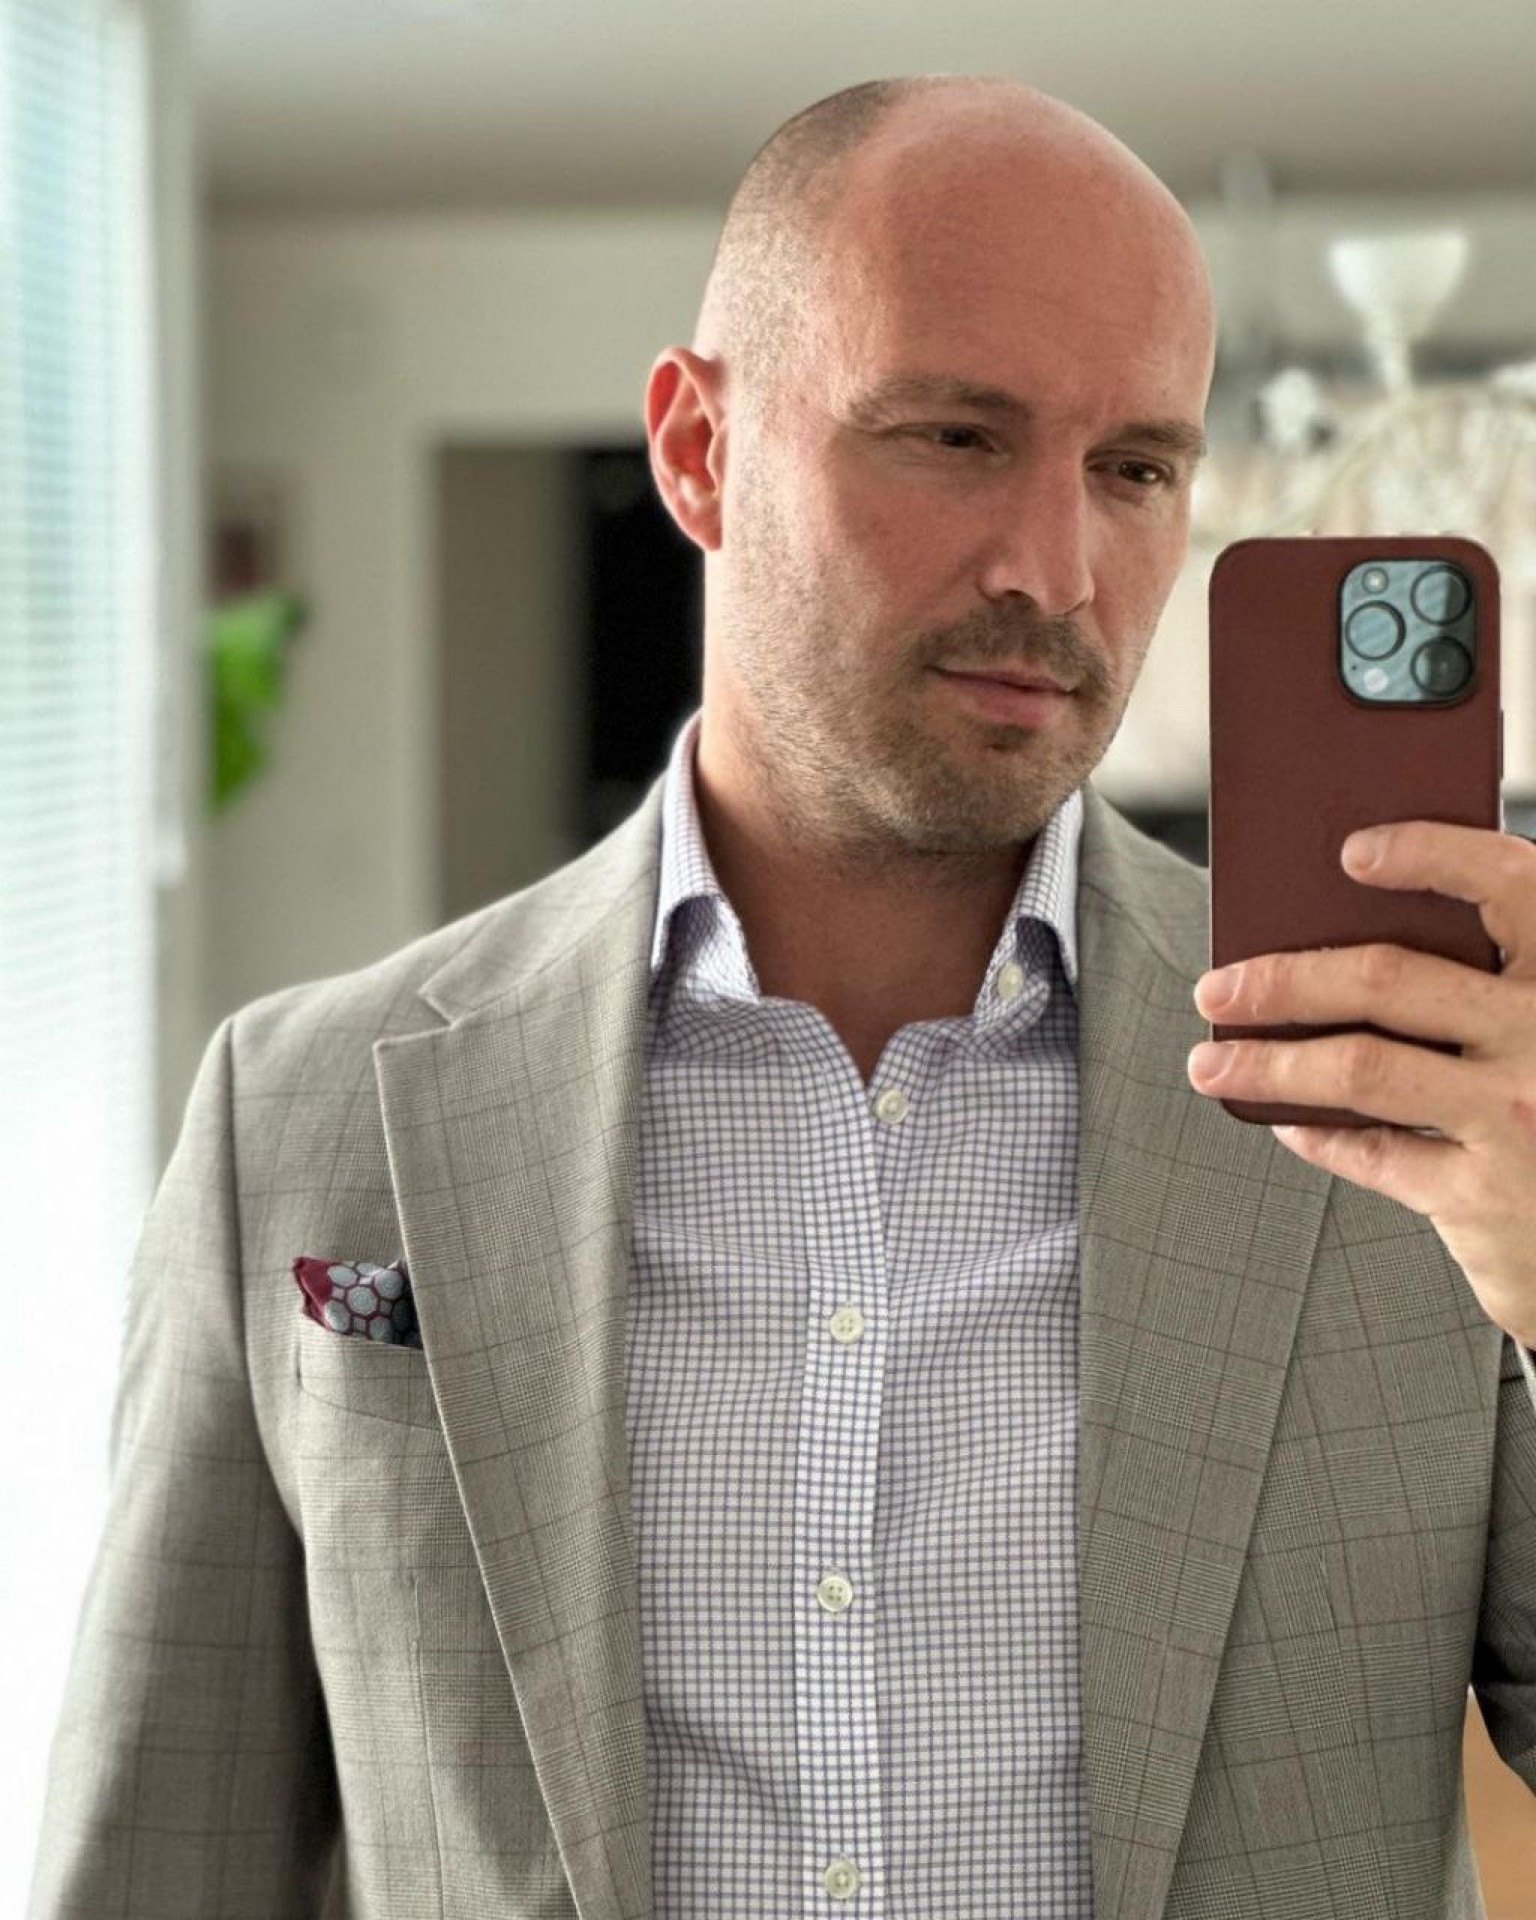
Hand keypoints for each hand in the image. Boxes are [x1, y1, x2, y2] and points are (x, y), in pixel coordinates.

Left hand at [1188, 821, 1535, 1349]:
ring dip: (1267, 1064)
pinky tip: (1288, 1122)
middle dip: (1283, 981)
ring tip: (1212, 1065)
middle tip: (1217, 989)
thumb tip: (1340, 945)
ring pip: (1359, 1067)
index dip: (1430, 852)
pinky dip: (1316, 1134)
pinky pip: (1372, 1153)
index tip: (1352, 852)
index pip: (1509, 881)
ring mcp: (1519, 1115)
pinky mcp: (1487, 1194)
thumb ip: (1487, 981)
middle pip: (1388, 978)